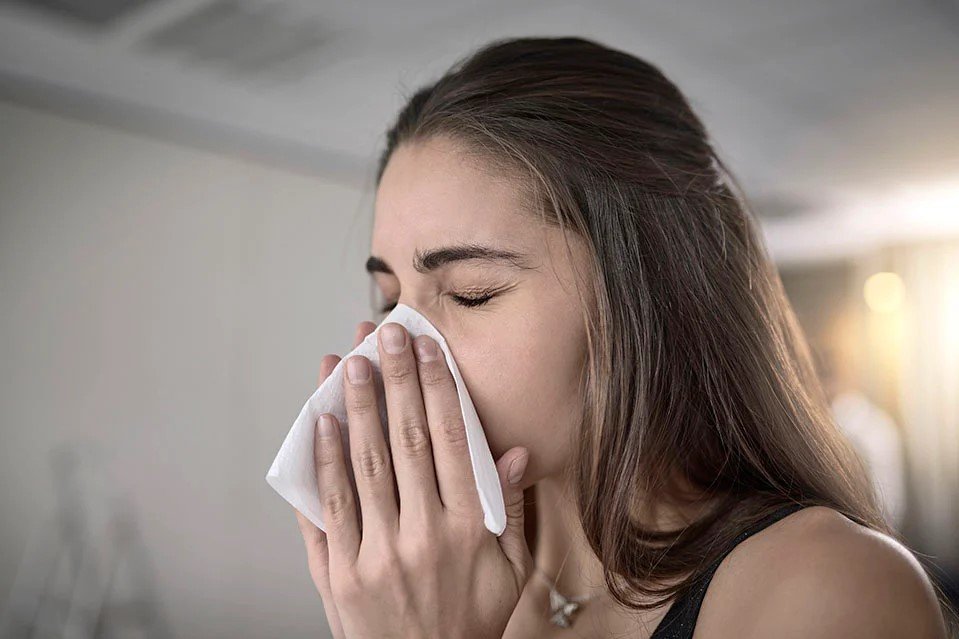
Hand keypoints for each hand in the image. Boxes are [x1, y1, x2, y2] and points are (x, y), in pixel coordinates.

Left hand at [298, 320, 532, 638]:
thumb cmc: (471, 620)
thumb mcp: (512, 570)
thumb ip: (511, 508)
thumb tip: (515, 450)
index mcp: (468, 528)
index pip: (450, 440)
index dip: (437, 387)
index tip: (427, 348)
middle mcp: (422, 534)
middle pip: (404, 440)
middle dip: (394, 380)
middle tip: (383, 334)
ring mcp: (376, 554)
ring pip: (363, 465)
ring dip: (356, 408)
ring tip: (348, 362)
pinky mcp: (339, 573)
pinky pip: (329, 509)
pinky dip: (324, 463)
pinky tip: (321, 424)